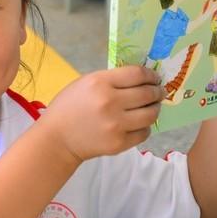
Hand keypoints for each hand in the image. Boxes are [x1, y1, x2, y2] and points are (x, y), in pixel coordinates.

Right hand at [41, 66, 163, 160]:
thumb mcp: (86, 83)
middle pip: (147, 93)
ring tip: (153, 107)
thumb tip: (140, 78)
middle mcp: (110, 102)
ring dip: (155, 109)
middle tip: (159, 91)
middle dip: (157, 91)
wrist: (57, 138)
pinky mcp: (119, 143)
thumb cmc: (70, 106)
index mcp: (100, 83)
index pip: (137, 74)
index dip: (151, 75)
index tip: (154, 77)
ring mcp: (116, 125)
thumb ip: (111, 79)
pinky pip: (144, 133)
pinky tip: (140, 123)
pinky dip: (145, 127)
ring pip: (150, 114)